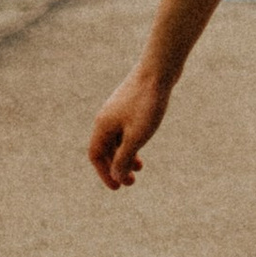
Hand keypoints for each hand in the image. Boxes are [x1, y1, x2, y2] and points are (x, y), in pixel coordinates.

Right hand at [87, 66, 170, 190]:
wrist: (159, 69)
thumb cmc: (148, 103)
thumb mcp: (137, 136)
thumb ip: (124, 158)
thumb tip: (116, 177)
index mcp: (102, 126)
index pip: (96, 156)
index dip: (104, 174)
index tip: (118, 188)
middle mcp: (105, 118)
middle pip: (105, 149)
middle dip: (116, 167)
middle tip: (131, 182)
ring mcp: (117, 110)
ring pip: (116, 139)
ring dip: (125, 155)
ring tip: (140, 168)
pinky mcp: (129, 104)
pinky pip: (125, 128)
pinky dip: (131, 141)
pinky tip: (143, 143)